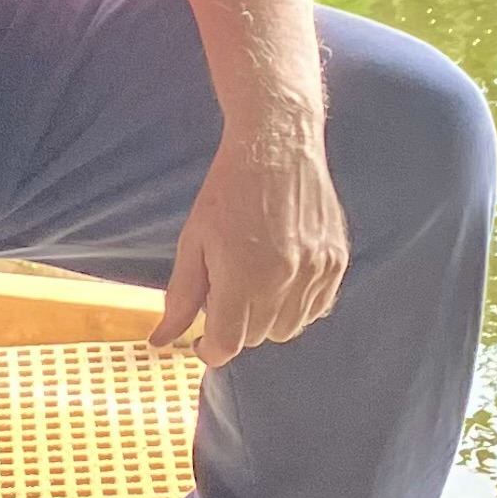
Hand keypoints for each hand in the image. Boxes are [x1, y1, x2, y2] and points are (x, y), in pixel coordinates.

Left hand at [152, 110, 348, 368]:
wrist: (277, 146)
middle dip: (235, 326)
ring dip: (266, 319)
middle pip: (256, 338)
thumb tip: (161, 341)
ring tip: (252, 281)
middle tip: (225, 291)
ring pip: (288, 329)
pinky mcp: (336, 262)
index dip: (210, 350)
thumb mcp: (192, 243)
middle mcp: (284, 279)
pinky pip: (316, 308)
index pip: (228, 344)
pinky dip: (296, 305)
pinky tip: (280, 277)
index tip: (202, 342)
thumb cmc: (227, 192)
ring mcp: (315, 271)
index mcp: (242, 277)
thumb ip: (180, 298)